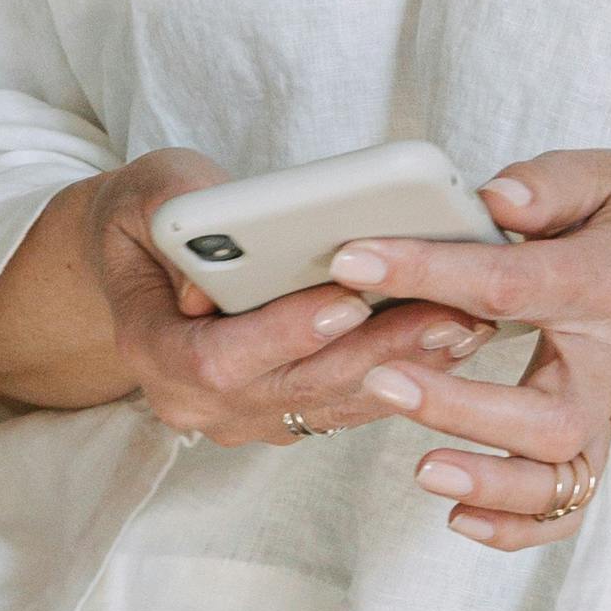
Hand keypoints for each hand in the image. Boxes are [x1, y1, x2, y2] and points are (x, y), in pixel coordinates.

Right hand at [0, 153, 470, 451]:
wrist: (141, 263)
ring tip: (468, 321)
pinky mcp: (290, 414)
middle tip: (445, 310)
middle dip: (377, 352)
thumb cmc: (147, 219)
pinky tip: (456, 336)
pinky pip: (352, 403)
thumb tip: (218, 254)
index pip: (217, 361)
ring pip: (335, 403)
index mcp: (151, 351)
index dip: (284, 335)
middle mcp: (197, 404)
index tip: (349, 300)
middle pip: (296, 389)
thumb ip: (178, 214)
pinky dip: (406, 373)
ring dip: (407, 367)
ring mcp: (246, 418)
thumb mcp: (149, 193)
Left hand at [329, 149, 610, 547]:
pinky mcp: (598, 444)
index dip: (430, 272)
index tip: (355, 261)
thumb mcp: (610, 176)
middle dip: (461, 406)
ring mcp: (610, 414)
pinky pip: (568, 506)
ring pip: (560, 473)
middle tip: (380, 381)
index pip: (515, 285)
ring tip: (423, 470)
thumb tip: (492, 200)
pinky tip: (459, 518)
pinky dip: (518, 526)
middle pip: (546, 411)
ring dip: (491, 481)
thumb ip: (549, 184)